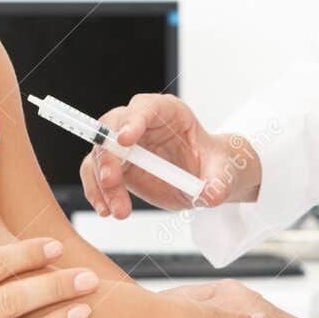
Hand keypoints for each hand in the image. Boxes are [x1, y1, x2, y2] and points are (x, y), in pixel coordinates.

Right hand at [78, 93, 259, 214]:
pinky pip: (95, 174)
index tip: (125, 140)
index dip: (133, 120)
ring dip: (102, 182)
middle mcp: (141, 123)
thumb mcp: (224, 172)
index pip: (146, 107)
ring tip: (117, 210)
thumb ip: (218, 182)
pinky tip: (106, 209)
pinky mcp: (116, 166)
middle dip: (108, 153)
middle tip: (111, 180)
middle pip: (112, 127)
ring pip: (101, 154)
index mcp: (168, 112)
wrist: (207, 181)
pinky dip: (96, 191)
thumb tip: (210, 195)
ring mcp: (125, 145)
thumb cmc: (214, 165)